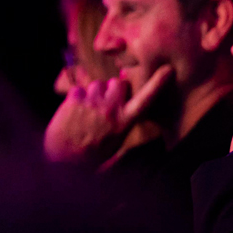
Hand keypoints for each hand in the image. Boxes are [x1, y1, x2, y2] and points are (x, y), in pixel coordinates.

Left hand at [44, 65, 172, 165]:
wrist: (64, 161)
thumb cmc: (93, 154)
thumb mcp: (117, 140)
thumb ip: (123, 118)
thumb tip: (126, 101)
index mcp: (125, 121)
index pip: (146, 99)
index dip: (158, 83)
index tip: (168, 70)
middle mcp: (111, 109)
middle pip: (118, 83)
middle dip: (113, 89)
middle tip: (106, 103)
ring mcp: (93, 103)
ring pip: (97, 84)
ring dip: (94, 93)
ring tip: (88, 111)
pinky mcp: (75, 99)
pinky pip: (79, 89)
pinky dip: (76, 97)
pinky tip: (74, 112)